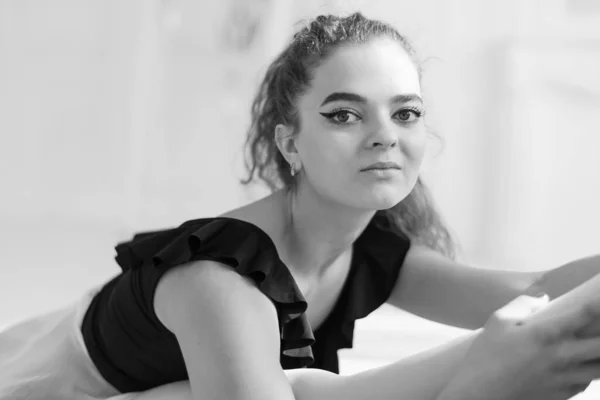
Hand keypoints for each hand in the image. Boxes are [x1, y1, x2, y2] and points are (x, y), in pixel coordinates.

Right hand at [438, 293, 599, 399]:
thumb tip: (543, 299)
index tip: (599, 300)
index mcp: (545, 334)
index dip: (597, 306)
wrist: (480, 393)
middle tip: (599, 327)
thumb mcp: (497, 321)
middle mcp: (561, 356)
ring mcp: (564, 378)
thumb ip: (522, 305)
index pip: (582, 316)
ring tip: (593, 346)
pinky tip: (581, 366)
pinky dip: (589, 372)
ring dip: (599, 355)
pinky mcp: (563, 395)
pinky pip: (587, 383)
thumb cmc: (486, 355)